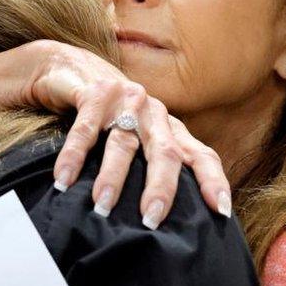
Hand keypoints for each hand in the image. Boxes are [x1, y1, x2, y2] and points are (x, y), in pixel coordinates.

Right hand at [21, 40, 231, 228]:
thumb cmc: (109, 115)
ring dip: (112, 177)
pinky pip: (85, 131)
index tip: (221, 211)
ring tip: (102, 207)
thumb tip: (157, 220)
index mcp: (170, 129)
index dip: (213, 181)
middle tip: (151, 218)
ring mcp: (126, 101)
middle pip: (165, 153)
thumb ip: (150, 168)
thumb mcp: (138, 138)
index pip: (200, 156)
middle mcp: (155, 114)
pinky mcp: (95, 94)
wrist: (70, 65)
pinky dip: (73, 157)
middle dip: (161, 187)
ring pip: (123, 144)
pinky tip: (64, 180)